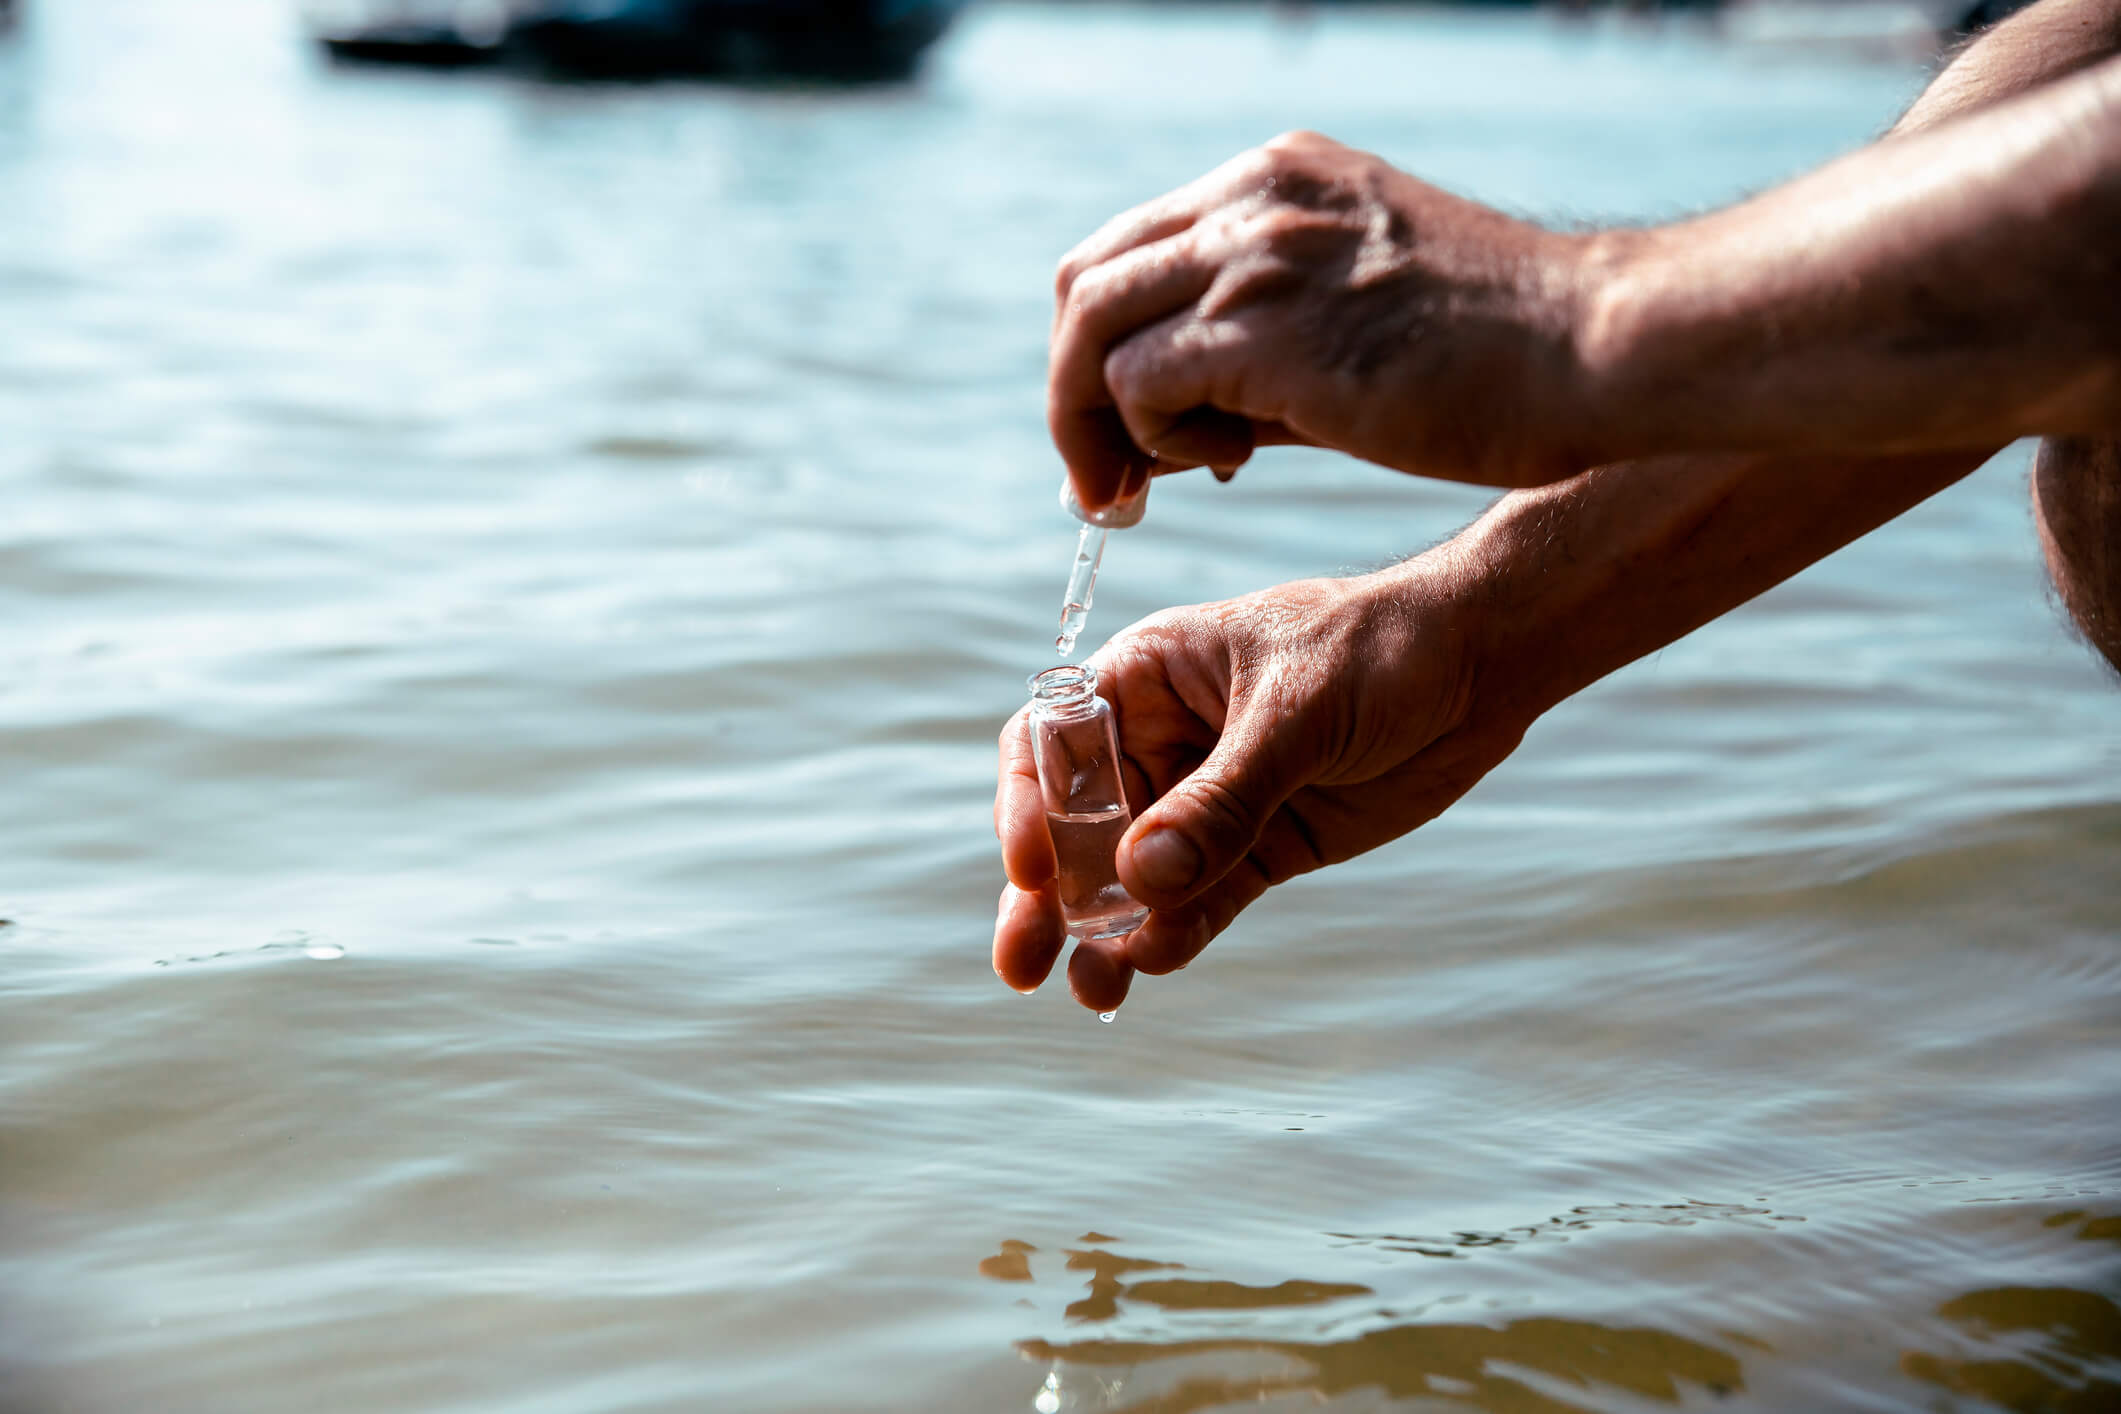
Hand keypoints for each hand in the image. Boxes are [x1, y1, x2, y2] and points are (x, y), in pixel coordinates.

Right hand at [992, 561, 1531, 1013]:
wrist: (1482, 662)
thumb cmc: (1381, 646)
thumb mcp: (1297, 713)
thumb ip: (1224, 799)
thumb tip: (1144, 880)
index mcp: (1147, 677)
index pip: (1053, 743)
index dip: (1028, 807)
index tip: (1035, 869)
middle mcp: (1164, 740)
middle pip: (1081, 826)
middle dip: (1051, 897)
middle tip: (1021, 963)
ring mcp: (1211, 800)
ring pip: (1138, 877)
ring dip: (1107, 932)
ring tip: (1092, 989)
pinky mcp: (1262, 847)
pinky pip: (1203, 900)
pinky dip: (1177, 933)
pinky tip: (1155, 963)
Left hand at [1049, 130, 1597, 513]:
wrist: (1598, 350)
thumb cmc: (1502, 357)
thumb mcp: (1358, 320)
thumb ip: (1258, 354)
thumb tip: (1169, 431)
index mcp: (1277, 178)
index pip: (1128, 249)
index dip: (1102, 346)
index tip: (1127, 430)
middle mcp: (1253, 196)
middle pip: (1085, 280)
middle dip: (1072, 387)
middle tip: (1103, 477)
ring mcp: (1256, 252)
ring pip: (1090, 327)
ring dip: (1092, 423)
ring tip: (1136, 491)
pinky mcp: (1265, 329)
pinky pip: (1137, 382)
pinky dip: (1149, 437)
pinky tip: (1219, 465)